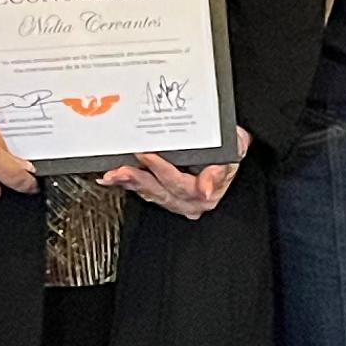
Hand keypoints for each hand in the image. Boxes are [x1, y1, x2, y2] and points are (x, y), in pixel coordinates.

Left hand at [106, 131, 247, 221]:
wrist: (229, 145)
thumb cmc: (230, 145)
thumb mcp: (235, 150)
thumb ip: (220, 172)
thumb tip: (207, 191)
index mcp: (204, 193)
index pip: (179, 184)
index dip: (161, 170)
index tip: (147, 154)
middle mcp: (188, 200)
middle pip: (158, 191)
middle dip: (137, 179)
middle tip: (121, 169)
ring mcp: (175, 199)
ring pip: (148, 192)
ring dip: (128, 183)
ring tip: (111, 175)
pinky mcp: (163, 193)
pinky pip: (143, 191)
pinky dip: (127, 184)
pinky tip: (112, 179)